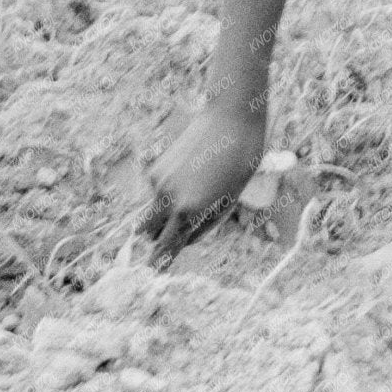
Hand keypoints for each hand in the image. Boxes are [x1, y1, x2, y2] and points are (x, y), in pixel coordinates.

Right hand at [140, 102, 265, 262]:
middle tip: (181, 229)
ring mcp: (157, 180)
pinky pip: (157, 192)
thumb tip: (184, 241)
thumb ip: (205, 225)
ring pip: (153, 211)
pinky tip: (193, 175)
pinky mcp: (156, 166)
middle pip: (150, 232)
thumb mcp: (231, 199)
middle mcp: (167, 197)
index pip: (166, 246)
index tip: (151, 275)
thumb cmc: (241, 158)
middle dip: (161, 236)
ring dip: (166, 214)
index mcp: (189, 209)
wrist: (231, 116)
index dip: (159, 262)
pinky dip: (169, 193)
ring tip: (198, 193)